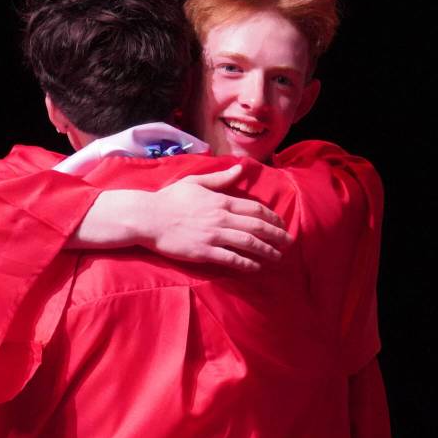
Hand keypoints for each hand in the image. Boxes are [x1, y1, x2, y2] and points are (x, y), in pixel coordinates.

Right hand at [132, 164, 291, 270]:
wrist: (148, 217)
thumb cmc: (169, 199)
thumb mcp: (196, 182)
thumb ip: (220, 178)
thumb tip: (239, 169)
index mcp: (221, 200)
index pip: (255, 209)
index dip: (272, 218)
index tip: (282, 224)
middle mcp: (221, 217)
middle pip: (257, 227)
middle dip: (277, 235)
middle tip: (290, 242)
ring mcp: (213, 235)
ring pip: (249, 243)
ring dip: (267, 251)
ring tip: (278, 257)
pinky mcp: (204, 252)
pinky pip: (231, 259)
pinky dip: (247, 264)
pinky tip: (256, 268)